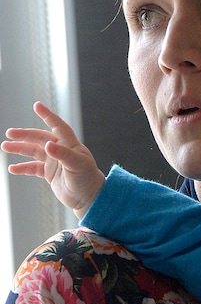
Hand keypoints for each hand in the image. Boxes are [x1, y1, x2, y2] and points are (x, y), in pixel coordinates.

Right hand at [2, 101, 104, 218]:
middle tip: (9, 133)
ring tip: (5, 146)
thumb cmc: (87, 179)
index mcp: (70, 144)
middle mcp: (61, 150)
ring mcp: (54, 161)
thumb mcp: (77, 165)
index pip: (58, 126)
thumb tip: (48, 145)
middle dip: (25, 135)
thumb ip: (63, 155)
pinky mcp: (49, 173)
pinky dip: (22, 167)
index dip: (48, 116)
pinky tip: (12, 168)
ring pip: (33, 151)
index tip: (37, 106)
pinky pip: (32, 167)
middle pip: (40, 138)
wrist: (88, 198)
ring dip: (20, 148)